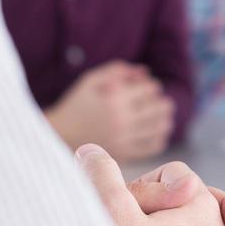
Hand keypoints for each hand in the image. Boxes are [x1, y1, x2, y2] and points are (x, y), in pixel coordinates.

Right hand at [46, 62, 174, 161]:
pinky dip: (159, 139)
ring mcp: (123, 139)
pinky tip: (157, 134)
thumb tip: (145, 72)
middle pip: (158, 109)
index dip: (152, 86)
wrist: (59, 135)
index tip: (149, 87)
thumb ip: (117, 71)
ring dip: (165, 120)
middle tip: (163, 103)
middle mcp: (121, 120)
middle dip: (163, 103)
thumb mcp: (91, 80)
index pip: (149, 90)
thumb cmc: (77, 104)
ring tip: (164, 117)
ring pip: (158, 128)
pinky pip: (151, 147)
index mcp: (114, 100)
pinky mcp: (123, 154)